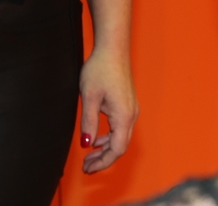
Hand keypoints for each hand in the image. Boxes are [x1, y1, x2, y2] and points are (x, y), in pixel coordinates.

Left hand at [78, 47, 137, 173]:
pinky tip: (96, 139)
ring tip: (88, 156)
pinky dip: (109, 138)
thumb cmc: (100, 69)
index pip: (117, 148)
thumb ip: (89, 123)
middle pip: (121, 146)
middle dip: (104, 159)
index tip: (87, 168)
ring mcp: (131, 109)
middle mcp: (131, 114)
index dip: (103, 162)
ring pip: (121, 138)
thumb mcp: (89, 97)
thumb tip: (87, 144)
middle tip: (86, 167)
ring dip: (106, 150)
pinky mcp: (127, 104)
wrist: (113, 49)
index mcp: (123, 115)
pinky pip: (121, 128)